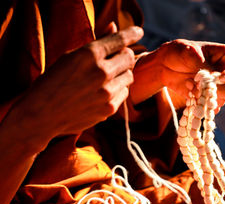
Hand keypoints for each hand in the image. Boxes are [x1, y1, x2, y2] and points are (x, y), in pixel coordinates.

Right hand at [9, 26, 142, 145]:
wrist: (43, 114)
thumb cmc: (55, 81)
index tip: (138, 32)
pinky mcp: (110, 108)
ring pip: (130, 76)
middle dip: (124, 56)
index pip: (120, 40)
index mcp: (89, 54)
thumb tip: (114, 26)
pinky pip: (125, 93)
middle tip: (115, 60)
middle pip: (129, 57)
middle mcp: (101, 72)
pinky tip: (101, 92)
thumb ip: (96, 42)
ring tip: (104, 78)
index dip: (132, 34)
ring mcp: (107, 92)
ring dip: (121, 74)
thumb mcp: (71, 56)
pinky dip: (118, 90)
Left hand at [156, 39, 224, 110]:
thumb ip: (202, 63)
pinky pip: (210, 108)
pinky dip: (198, 103)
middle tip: (201, 83)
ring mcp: (218, 88)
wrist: (165, 66)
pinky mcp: (208, 99)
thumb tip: (213, 77)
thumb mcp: (188, 52)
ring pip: (222, 101)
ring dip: (204, 95)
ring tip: (190, 83)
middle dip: (217, 90)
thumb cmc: (180, 52)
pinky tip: (189, 91)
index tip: (220, 77)